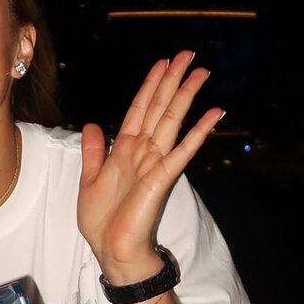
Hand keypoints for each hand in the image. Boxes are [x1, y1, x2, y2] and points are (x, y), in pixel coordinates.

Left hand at [77, 50, 224, 282]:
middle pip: (159, 108)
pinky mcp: (163, 177)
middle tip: (188, 54)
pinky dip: (198, 131)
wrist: (112, 250)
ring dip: (186, 95)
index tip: (162, 63)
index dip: (150, 85)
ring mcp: (155, 162)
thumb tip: (94, 125)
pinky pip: (182, 150)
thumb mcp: (89, 180)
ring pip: (172, 121)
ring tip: (201, 72)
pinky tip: (214, 113)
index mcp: (124, 150)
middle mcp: (142, 151)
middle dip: (172, 80)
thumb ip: (94, 152)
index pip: (139, 109)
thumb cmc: (102, 221)